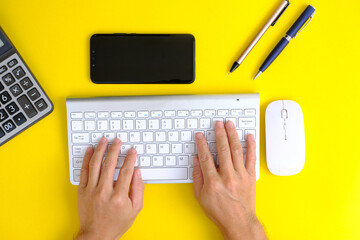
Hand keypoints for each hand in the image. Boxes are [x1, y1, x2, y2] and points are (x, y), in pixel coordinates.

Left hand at [76, 137, 143, 239]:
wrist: (96, 235)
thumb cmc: (116, 223)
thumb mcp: (135, 209)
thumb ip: (138, 189)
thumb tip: (137, 172)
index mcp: (119, 196)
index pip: (126, 171)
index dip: (130, 158)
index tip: (132, 151)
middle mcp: (104, 192)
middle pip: (110, 164)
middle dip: (114, 149)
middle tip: (117, 141)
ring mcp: (92, 190)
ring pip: (95, 165)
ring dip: (100, 150)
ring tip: (104, 141)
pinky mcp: (82, 191)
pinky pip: (84, 171)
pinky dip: (87, 159)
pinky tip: (90, 151)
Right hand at [193, 121, 267, 239]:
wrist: (238, 222)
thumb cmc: (220, 211)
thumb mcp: (201, 197)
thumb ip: (198, 177)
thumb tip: (196, 161)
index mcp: (213, 182)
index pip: (206, 157)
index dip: (202, 144)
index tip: (200, 136)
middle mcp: (227, 176)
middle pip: (223, 149)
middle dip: (219, 134)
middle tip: (218, 124)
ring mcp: (240, 175)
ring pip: (236, 150)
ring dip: (232, 135)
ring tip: (230, 125)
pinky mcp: (250, 177)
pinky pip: (251, 158)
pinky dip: (251, 146)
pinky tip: (249, 137)